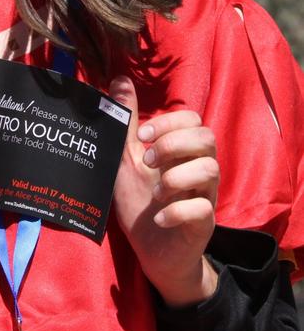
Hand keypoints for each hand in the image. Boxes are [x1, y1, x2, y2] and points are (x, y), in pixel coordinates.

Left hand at [109, 75, 219, 306]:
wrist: (151, 251)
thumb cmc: (141, 200)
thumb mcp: (128, 158)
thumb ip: (127, 122)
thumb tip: (120, 79)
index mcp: (183, 152)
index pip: (194, 120)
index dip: (170, 122)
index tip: (143, 135)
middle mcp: (199, 170)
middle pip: (207, 139)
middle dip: (173, 144)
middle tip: (148, 160)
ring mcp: (205, 197)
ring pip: (210, 170)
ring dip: (176, 177)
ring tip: (154, 192)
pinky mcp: (203, 224)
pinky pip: (202, 209)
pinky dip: (176, 210)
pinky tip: (158, 216)